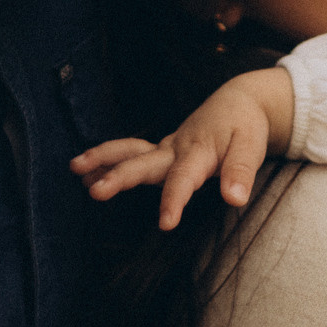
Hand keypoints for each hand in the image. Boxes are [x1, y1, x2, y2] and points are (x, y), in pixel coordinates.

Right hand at [69, 78, 272, 229]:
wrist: (238, 102)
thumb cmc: (244, 127)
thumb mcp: (251, 147)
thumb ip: (241, 172)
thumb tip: (235, 199)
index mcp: (198, 151)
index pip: (183, 179)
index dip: (174, 200)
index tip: (166, 224)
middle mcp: (175, 149)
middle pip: (144, 162)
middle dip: (119, 177)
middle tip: (96, 192)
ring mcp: (165, 148)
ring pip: (130, 151)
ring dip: (103, 159)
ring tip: (76, 168)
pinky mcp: (161, 150)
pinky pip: (130, 152)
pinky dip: (108, 158)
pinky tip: (86, 172)